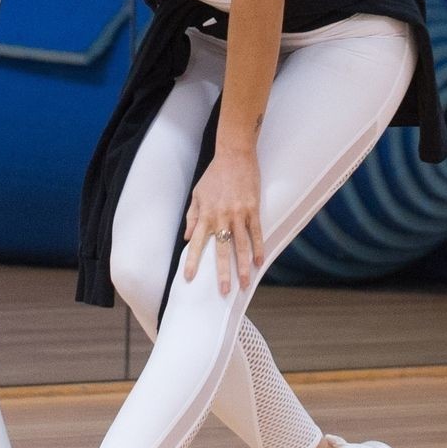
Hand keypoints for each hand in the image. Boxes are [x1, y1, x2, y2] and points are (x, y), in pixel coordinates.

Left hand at [182, 149, 264, 293]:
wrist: (234, 155)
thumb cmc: (214, 175)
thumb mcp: (197, 194)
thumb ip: (192, 217)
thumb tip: (187, 238)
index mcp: (206, 214)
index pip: (197, 243)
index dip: (192, 261)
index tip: (188, 278)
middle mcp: (221, 217)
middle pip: (221, 250)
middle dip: (222, 273)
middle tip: (224, 292)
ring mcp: (238, 213)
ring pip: (241, 246)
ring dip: (243, 266)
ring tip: (245, 284)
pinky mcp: (253, 209)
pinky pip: (256, 233)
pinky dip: (258, 248)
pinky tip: (259, 263)